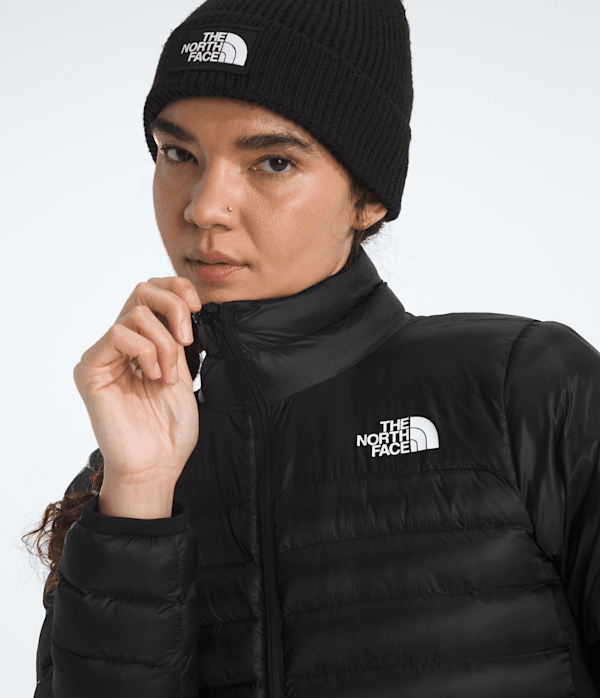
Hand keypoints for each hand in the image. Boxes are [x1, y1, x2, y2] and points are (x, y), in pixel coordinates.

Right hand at [73, 277, 201, 489]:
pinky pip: (119, 334)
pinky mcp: (90, 369)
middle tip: (187, 340)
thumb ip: (177, 339)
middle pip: (141, 290)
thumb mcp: (184, 373)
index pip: (151, 292)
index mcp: (141, 343)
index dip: (176, 289)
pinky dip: (146, 351)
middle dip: (174, 307)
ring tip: (169, 376)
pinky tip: (154, 377)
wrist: (157, 465)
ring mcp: (103, 356)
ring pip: (135, 313)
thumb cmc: (170, 429)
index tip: (198, 309)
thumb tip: (187, 304)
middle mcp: (118, 345)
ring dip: (164, 343)